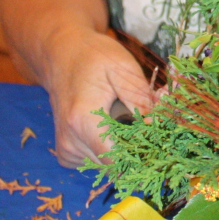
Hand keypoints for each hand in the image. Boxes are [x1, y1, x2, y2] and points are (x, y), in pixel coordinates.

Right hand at [43, 28, 157, 167]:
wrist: (61, 54)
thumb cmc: (94, 57)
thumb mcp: (123, 69)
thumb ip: (140, 101)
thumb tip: (157, 128)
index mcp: (83, 122)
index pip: (118, 162)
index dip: (142, 152)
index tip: (155, 136)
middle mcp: (70, 142)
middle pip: (115, 164)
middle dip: (136, 146)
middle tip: (143, 117)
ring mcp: (66, 149)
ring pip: (108, 165)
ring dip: (123, 146)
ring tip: (124, 115)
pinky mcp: (66, 152)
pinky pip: (96, 161)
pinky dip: (108, 147)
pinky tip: (109, 124)